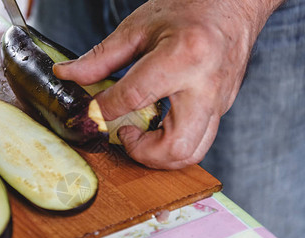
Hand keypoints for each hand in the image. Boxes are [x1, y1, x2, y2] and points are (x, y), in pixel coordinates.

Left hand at [54, 0, 281, 168]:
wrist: (235, 3)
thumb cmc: (190, 7)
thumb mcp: (139, 26)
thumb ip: (102, 57)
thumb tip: (69, 75)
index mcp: (184, 57)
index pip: (134, 97)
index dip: (104, 109)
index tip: (92, 111)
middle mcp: (206, 86)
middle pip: (175, 146)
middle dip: (140, 152)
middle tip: (123, 132)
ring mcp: (220, 102)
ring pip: (192, 153)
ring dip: (159, 155)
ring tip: (140, 134)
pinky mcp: (223, 108)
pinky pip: (199, 140)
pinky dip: (173, 143)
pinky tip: (158, 125)